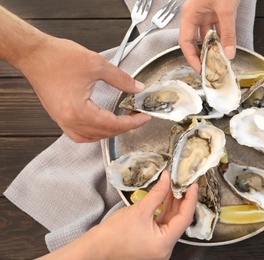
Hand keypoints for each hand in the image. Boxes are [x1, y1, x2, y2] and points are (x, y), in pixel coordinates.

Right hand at [16, 36, 150, 141]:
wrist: (33, 54)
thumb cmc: (58, 57)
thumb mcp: (96, 64)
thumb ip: (121, 79)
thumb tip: (137, 88)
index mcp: (79, 111)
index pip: (113, 124)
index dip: (133, 122)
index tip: (145, 117)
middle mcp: (69, 121)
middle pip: (104, 133)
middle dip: (125, 127)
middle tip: (138, 116)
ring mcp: (62, 121)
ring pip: (92, 137)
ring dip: (110, 131)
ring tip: (124, 121)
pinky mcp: (59, 117)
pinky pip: (80, 134)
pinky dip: (95, 133)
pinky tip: (103, 125)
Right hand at [40, 171, 197, 258]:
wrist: (96, 248)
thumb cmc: (113, 234)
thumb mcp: (140, 210)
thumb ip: (158, 193)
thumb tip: (168, 178)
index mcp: (164, 243)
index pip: (185, 218)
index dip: (191, 199)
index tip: (194, 185)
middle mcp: (164, 248)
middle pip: (179, 220)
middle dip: (182, 200)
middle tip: (184, 182)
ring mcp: (158, 246)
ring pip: (170, 221)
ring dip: (172, 203)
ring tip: (174, 185)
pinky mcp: (151, 243)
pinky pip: (162, 224)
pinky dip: (164, 210)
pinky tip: (164, 196)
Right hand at [179, 0, 239, 73]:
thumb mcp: (226, 9)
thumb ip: (228, 32)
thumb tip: (229, 53)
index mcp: (190, 13)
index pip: (186, 42)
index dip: (192, 58)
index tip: (200, 70)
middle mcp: (196, 14)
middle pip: (194, 41)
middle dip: (201, 56)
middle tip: (209, 69)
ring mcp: (206, 13)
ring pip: (208, 36)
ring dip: (214, 48)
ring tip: (219, 62)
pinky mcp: (217, 11)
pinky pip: (218, 29)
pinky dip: (222, 39)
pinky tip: (227, 49)